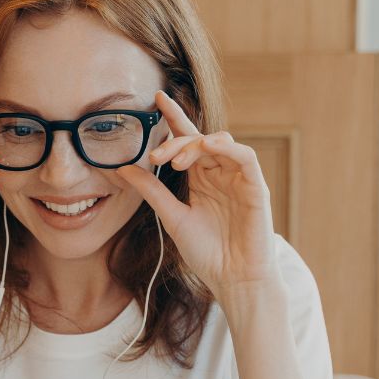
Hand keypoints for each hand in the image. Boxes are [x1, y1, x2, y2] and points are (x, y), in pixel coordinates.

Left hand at [116, 90, 278, 298]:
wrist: (233, 279)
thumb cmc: (207, 252)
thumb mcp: (172, 217)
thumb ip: (151, 191)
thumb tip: (122, 168)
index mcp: (201, 178)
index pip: (188, 140)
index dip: (175, 118)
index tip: (156, 99)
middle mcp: (220, 173)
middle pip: (200, 140)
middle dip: (176, 141)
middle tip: (156, 155)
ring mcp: (239, 178)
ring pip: (221, 142)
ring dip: (196, 145)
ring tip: (175, 161)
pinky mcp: (256, 187)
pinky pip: (245, 157)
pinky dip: (226, 147)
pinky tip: (208, 148)